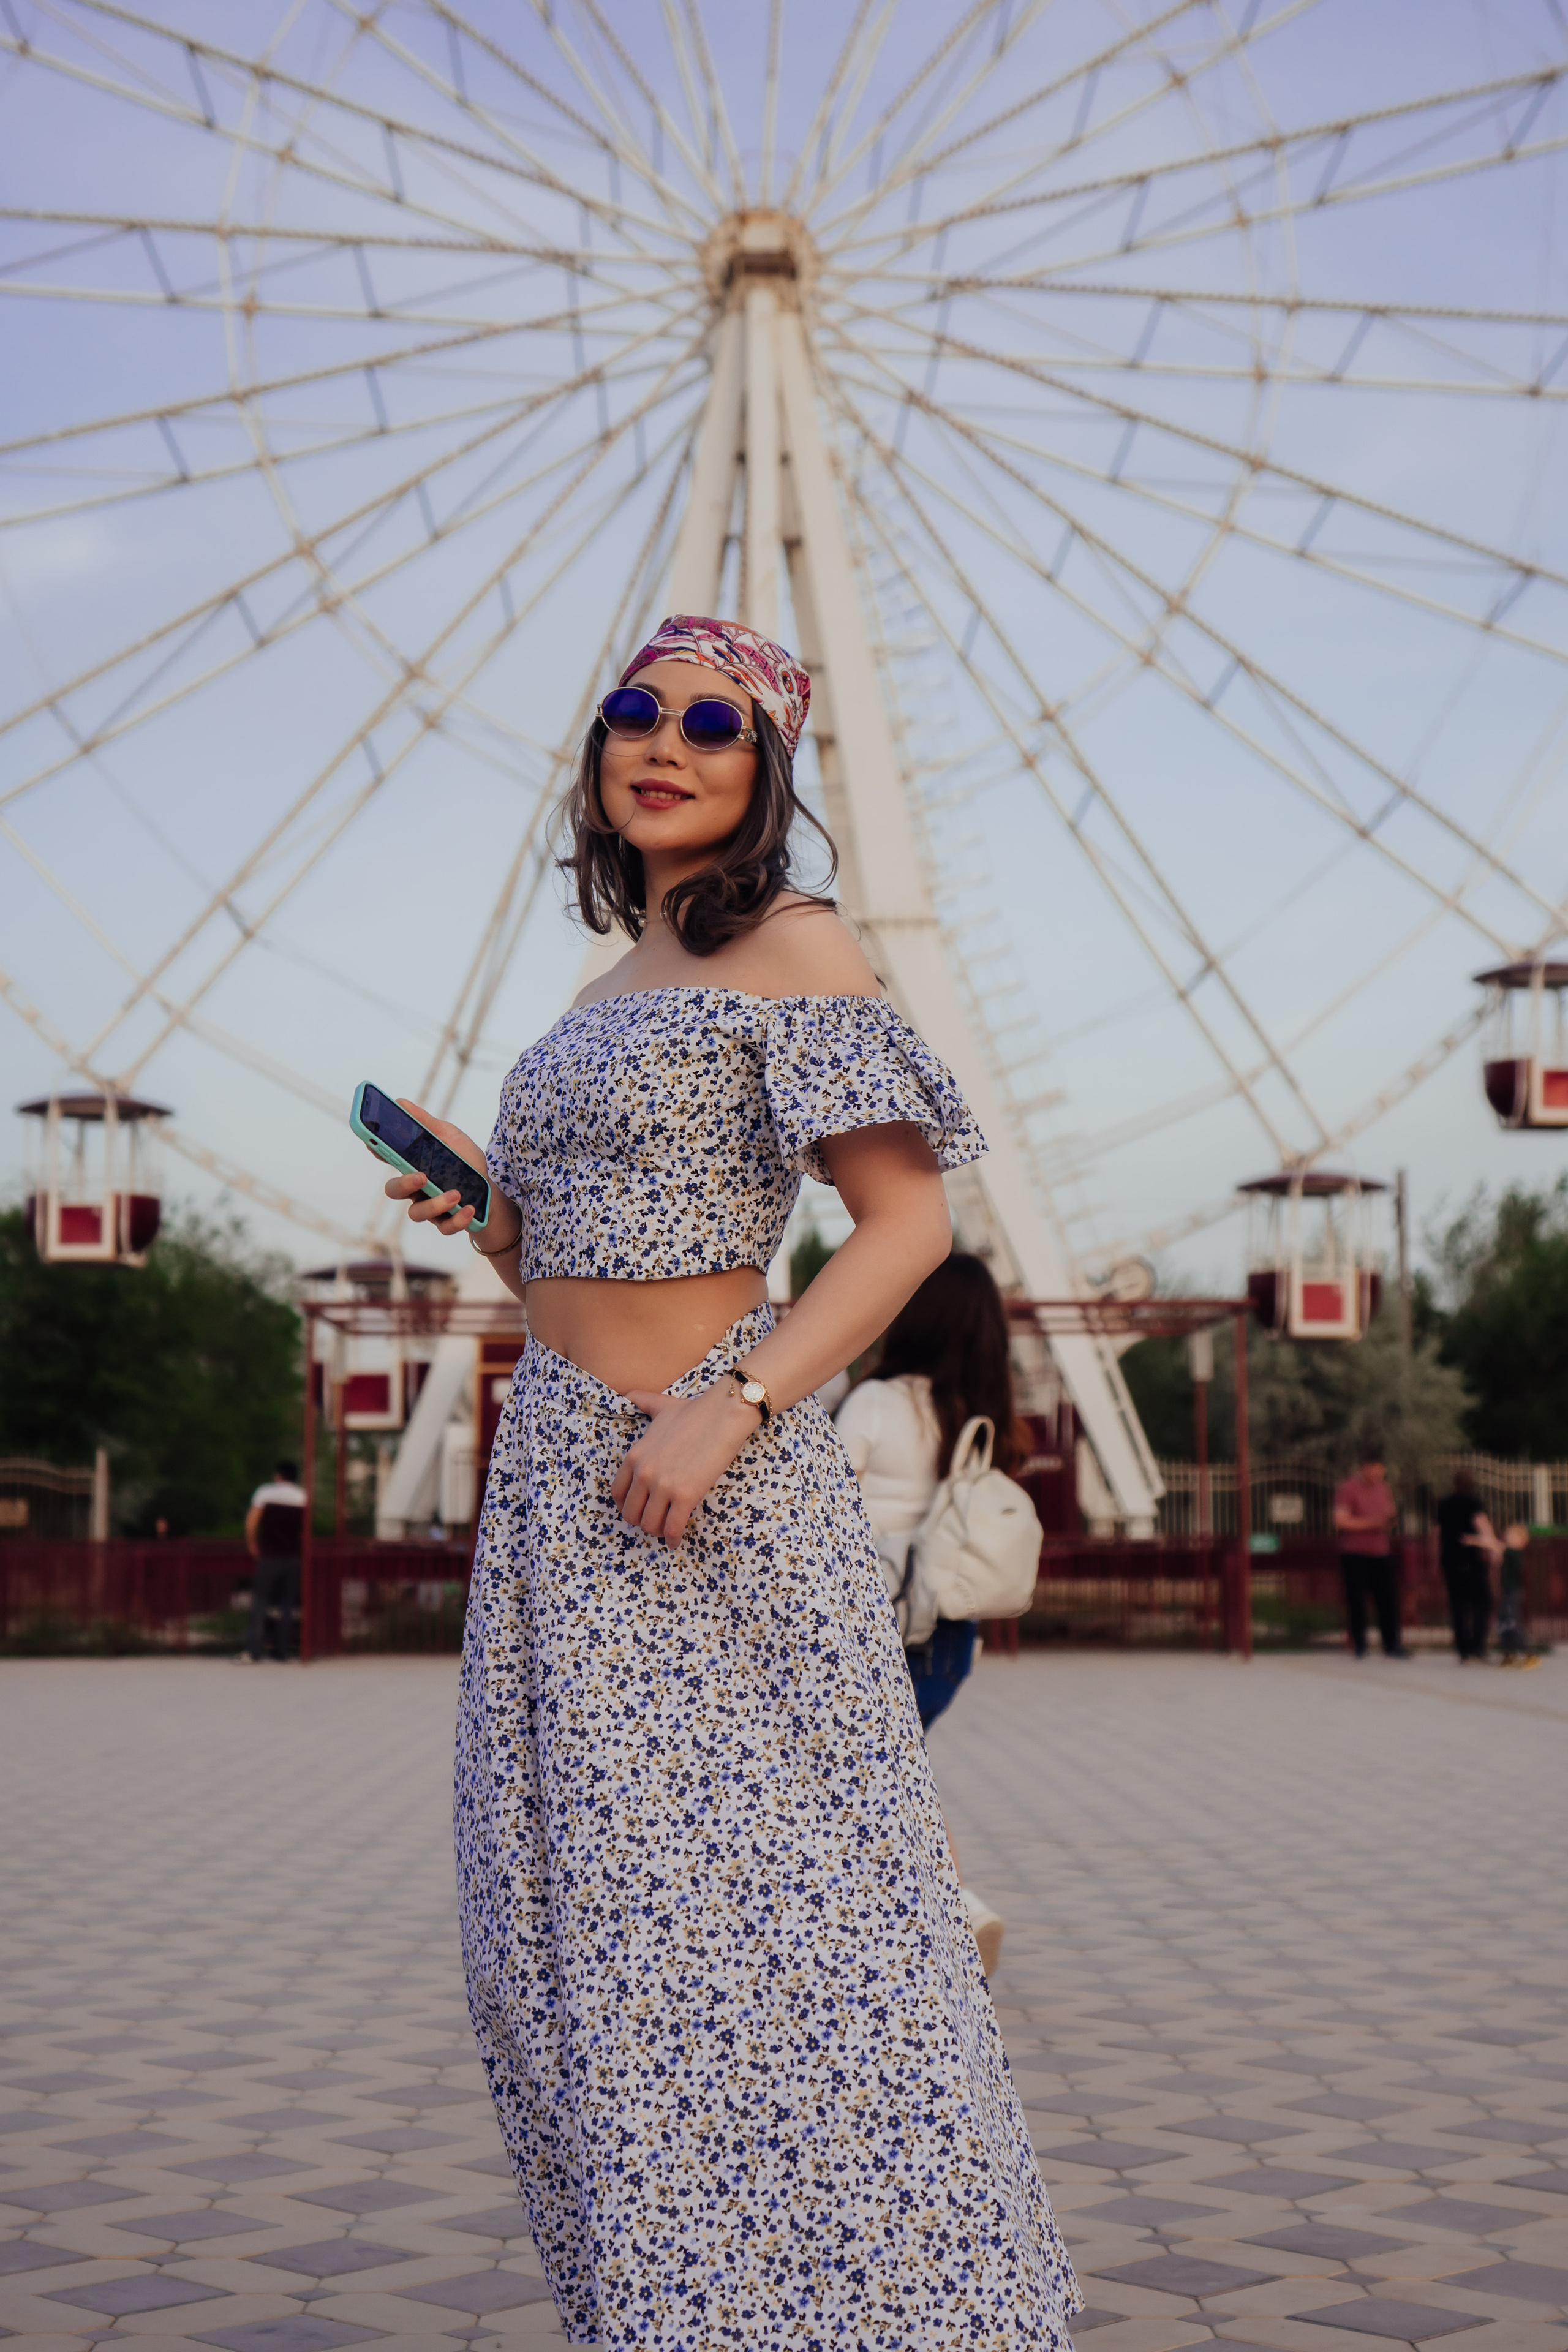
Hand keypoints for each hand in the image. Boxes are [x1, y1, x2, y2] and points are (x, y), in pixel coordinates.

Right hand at [374, 1098, 520, 1249]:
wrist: (496, 1193)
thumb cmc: (469, 1163)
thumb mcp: (450, 1138)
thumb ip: (426, 1123)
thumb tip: (400, 1102)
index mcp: (415, 1165)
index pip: (389, 1159)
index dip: (378, 1151)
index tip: (373, 1143)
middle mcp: (417, 1188)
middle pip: (394, 1190)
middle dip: (403, 1184)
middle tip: (421, 1176)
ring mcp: (430, 1208)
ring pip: (416, 1213)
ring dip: (435, 1204)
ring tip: (456, 1194)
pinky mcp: (447, 1223)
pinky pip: (443, 1227)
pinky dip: (456, 1219)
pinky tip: (469, 1208)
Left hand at [611, 1382, 760, 1546]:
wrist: (722, 1416)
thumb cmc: (693, 1412)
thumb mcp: (659, 1406)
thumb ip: (640, 1401)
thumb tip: (626, 1394)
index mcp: (635, 1456)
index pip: (618, 1493)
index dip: (625, 1505)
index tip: (636, 1509)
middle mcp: (644, 1473)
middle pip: (631, 1513)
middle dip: (640, 1521)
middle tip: (653, 1521)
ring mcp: (664, 1486)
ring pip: (649, 1524)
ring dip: (657, 1531)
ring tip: (666, 1530)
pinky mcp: (685, 1495)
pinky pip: (673, 1528)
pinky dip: (673, 1539)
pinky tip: (676, 1541)